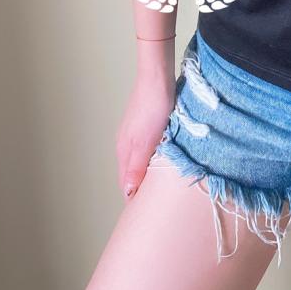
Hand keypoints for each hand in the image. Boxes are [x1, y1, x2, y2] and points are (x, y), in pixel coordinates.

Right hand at [115, 63, 175, 200]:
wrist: (157, 77)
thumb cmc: (153, 108)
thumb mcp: (145, 141)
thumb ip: (136, 167)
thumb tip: (127, 193)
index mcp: (124, 151)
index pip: (126, 184)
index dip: (136, 198)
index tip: (150, 212)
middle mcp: (126, 145)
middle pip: (132, 174)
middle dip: (142, 188)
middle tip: (160, 202)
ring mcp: (135, 134)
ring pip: (140, 161)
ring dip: (150, 173)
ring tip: (165, 184)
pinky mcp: (146, 125)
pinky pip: (148, 149)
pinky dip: (155, 158)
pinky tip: (167, 159)